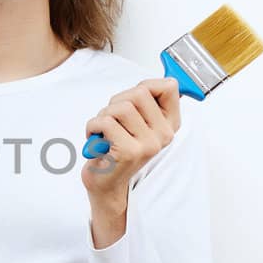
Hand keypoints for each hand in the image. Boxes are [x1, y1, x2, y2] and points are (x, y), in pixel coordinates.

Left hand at [81, 78, 180, 206]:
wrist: (107, 185)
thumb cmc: (117, 150)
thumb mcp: (137, 124)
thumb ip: (147, 102)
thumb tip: (163, 77)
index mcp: (169, 124)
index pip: (169, 87)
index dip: (146, 85)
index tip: (133, 97)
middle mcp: (163, 135)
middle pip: (139, 92)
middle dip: (117, 101)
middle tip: (112, 120)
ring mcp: (148, 144)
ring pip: (120, 107)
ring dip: (103, 116)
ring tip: (105, 132)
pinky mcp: (130, 152)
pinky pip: (105, 122)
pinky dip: (93, 127)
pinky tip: (97, 140)